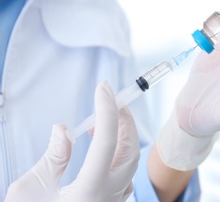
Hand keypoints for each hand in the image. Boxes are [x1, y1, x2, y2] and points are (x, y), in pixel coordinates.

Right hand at [5, 82, 139, 201]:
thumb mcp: (30, 191)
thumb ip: (53, 157)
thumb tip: (65, 129)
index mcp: (90, 191)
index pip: (107, 141)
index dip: (107, 110)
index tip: (103, 88)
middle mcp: (110, 196)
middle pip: (130, 150)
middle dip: (124, 121)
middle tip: (111, 100)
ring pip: (131, 162)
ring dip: (122, 136)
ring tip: (101, 121)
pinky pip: (124, 173)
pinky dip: (118, 152)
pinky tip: (102, 146)